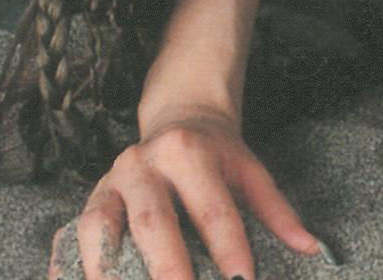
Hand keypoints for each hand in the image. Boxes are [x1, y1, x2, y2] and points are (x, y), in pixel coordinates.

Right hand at [47, 108, 320, 279]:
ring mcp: (110, 182)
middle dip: (168, 267)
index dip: (229, 249)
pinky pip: (73, 237)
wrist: (176, 117)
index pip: (212, 209)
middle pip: (153, 220)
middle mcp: (143, 163)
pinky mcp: (89, 201)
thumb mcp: (250, 170)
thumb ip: (277, 211)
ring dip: (108, 269)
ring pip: (100, 227)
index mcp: (188, 151)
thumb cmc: (217, 155)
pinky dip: (71, 269)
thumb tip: (311, 247)